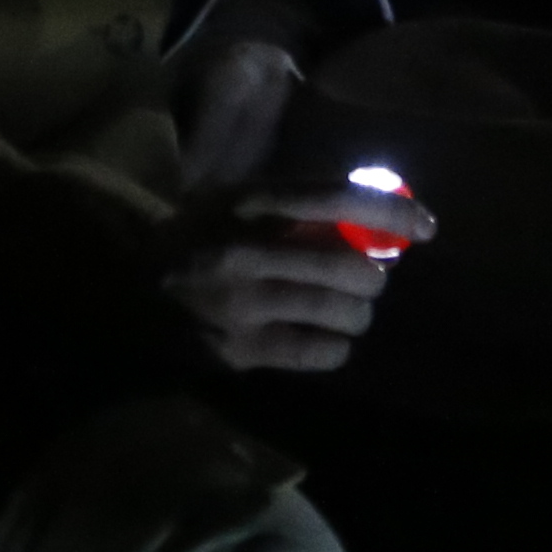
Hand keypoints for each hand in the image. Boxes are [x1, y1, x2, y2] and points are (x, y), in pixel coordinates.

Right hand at [157, 149, 433, 377]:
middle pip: (352, 266)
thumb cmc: (198, 235)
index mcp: (249, 203)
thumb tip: (380, 211)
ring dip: (357, 313)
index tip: (425, 227)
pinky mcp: (239, 351)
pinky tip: (321, 335)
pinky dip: (335, 345)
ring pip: (344, 313)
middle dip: (372, 276)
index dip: (393, 212)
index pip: (339, 199)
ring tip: (343, 309)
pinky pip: (321, 352)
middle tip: (365, 279)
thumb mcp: (238, 201)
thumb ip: (299, 204)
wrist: (125, 287)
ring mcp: (242, 305)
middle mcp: (246, 251)